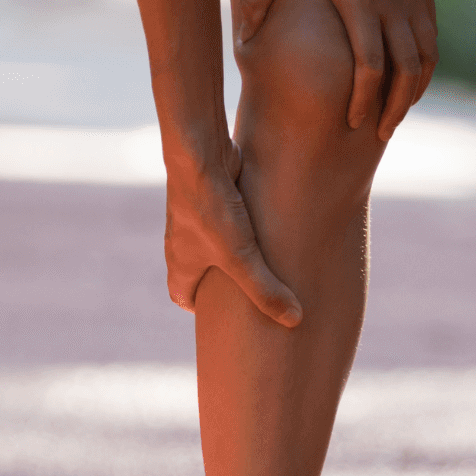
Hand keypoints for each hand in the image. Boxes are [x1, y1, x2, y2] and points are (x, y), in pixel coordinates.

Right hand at [164, 144, 301, 326]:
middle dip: (223, 283)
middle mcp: (183, 241)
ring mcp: (196, 216)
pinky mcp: (213, 195)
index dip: (202, 309)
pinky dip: (243, 225)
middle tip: (249, 293)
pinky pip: (227, 217)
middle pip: (200, 270)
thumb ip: (266, 290)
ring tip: (264, 260)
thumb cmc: (210, 211)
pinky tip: (268, 225)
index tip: (224, 316)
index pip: (182, 296)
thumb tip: (294, 320)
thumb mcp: (242, 258)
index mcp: (181, 264)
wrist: (199, 155)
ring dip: (234, 252)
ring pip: (214, 243)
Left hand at [231, 0, 439, 140]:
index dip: (364, 100)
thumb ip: (254, 1)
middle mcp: (393, 4)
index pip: (370, 67)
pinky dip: (424, 65)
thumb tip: (241, 41)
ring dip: (414, 90)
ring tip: (398, 112)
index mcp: (359, 2)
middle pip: (405, 71)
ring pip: (426, 58)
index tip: (352, 121)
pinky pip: (431, 38)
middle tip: (380, 132)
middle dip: (394, 108)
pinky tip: (410, 80)